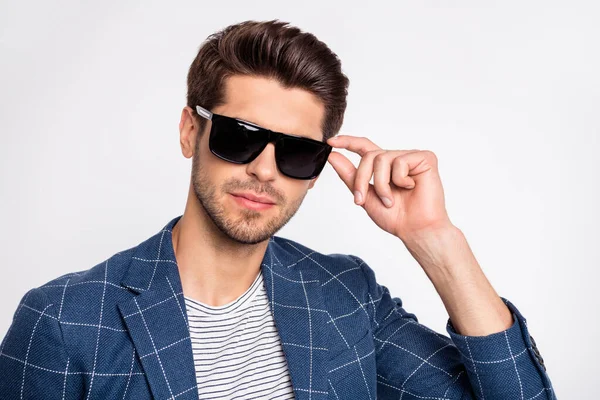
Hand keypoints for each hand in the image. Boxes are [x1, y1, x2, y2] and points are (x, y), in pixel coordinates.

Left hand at [326, 135, 453, 240]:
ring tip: (390, 200)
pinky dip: (400, 179)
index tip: (330, 142)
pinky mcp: (425, 158)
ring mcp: (411, 157)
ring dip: (382, 184)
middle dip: (361, 179)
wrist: (416, 229)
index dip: (348, 142)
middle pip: (369, 155)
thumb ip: (350, 175)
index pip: (364, 147)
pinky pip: (401, 161)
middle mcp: (397, 159)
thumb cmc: (395, 217)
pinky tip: (411, 187)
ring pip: (382, 158)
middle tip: (362, 200)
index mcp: (384, 167)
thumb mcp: (365, 196)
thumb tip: (333, 156)